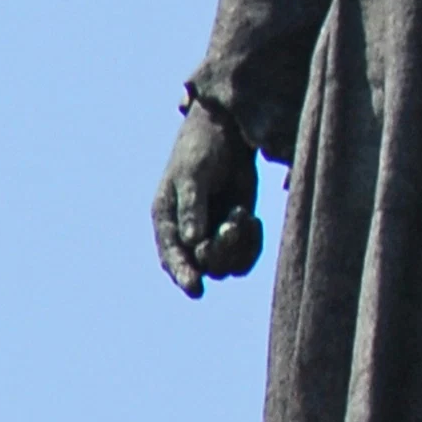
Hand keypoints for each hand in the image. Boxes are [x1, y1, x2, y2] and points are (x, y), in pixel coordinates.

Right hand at [153, 103, 260, 297]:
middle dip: (219, 251)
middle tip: (233, 223)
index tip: (196, 288)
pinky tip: (254, 219)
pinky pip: (245, 255)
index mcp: (167, 220)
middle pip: (202, 264)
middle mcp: (188, 233)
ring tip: (243, 215)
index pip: (172, 256)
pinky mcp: (237, 229)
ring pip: (225, 266)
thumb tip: (191, 240)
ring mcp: (213, 233)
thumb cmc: (203, 148)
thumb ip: (192, 206)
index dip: (182, 274)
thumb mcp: (194, 174)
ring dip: (238, 248)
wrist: (229, 132)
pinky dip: (252, 244)